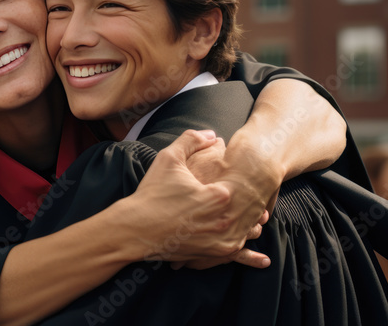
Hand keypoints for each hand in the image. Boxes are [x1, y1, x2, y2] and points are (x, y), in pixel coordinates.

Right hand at [118, 130, 269, 263]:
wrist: (134, 230)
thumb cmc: (152, 194)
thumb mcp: (169, 158)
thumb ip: (191, 140)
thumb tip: (212, 134)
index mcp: (220, 195)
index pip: (243, 184)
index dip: (240, 178)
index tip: (239, 174)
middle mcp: (225, 219)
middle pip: (249, 207)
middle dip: (249, 200)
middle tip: (253, 194)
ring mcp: (221, 239)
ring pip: (247, 229)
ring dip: (249, 222)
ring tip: (250, 214)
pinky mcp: (214, 254)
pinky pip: (237, 247)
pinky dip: (241, 241)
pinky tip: (240, 236)